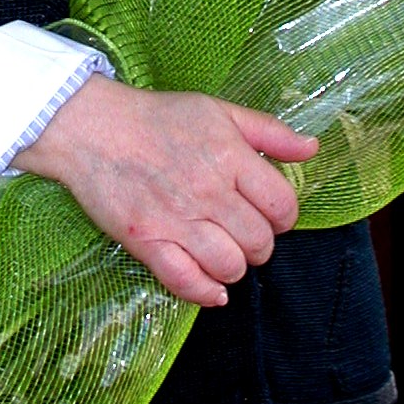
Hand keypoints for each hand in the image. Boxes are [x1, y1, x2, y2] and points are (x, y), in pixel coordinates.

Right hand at [11, 75, 317, 306]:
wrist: (92, 127)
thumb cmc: (157, 117)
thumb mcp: (219, 111)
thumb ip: (269, 131)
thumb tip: (312, 149)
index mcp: (230, 156)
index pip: (283, 206)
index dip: (284, 216)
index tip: (270, 214)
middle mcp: (208, 191)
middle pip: (260, 242)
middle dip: (259, 243)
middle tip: (243, 232)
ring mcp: (176, 219)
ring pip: (230, 267)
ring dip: (234, 266)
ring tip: (223, 251)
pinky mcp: (146, 241)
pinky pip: (187, 283)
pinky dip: (206, 293)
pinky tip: (211, 287)